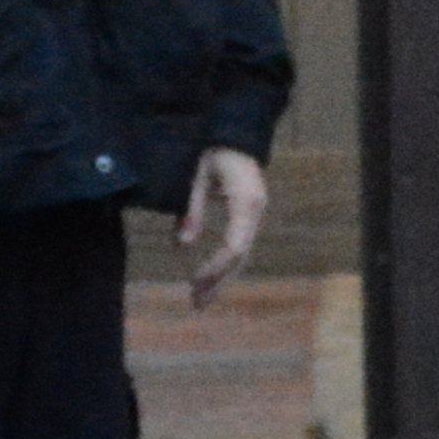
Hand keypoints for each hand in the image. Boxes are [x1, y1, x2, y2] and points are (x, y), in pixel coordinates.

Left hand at [179, 149, 271, 303]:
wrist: (238, 133)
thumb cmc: (215, 152)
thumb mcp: (197, 178)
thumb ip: (191, 210)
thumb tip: (181, 245)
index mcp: (246, 203)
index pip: (234, 247)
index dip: (215, 267)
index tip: (194, 281)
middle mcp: (256, 213)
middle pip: (240, 258)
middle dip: (219, 282)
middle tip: (197, 304)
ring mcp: (256, 214)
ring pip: (242, 256)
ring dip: (222, 278)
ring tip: (201, 299)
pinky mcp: (251, 215)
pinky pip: (240, 246)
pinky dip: (226, 264)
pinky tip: (210, 278)